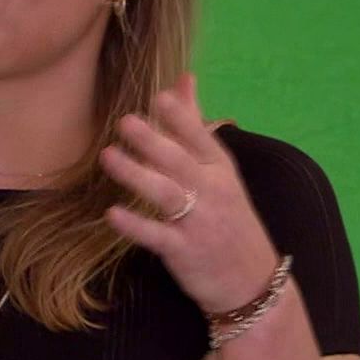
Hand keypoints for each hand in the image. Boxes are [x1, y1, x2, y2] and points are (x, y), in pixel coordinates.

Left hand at [99, 74, 278, 313]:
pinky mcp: (184, 252)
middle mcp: (212, 192)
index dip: (181, 118)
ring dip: (137, 175)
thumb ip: (195, 124)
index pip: (202, 138)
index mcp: (221, 169)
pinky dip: (135, 226)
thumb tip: (184, 78)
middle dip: (153, 141)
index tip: (158, 97)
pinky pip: (158, 237)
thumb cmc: (229, 218)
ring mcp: (199, 223)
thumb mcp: (220, 170)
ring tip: (108, 157)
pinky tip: (112, 213)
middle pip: (180, 162)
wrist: (252, 281)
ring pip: (167, 194)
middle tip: (124, 122)